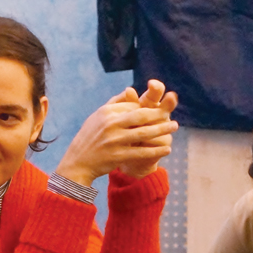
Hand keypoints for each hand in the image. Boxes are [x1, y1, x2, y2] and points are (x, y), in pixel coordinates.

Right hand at [55, 81, 178, 184]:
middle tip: (171, 114)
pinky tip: (167, 148)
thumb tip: (131, 90)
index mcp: (106, 112)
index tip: (159, 111)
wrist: (78, 162)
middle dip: (159, 115)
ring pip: (144, 133)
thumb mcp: (98, 116)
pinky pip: (141, 152)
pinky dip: (156, 150)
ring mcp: (114, 140)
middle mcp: (110, 124)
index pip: (133, 106)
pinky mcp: (118, 156)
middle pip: (141, 116)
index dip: (148, 108)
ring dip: (162, 129)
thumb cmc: (90, 137)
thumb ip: (115, 103)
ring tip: (175, 126)